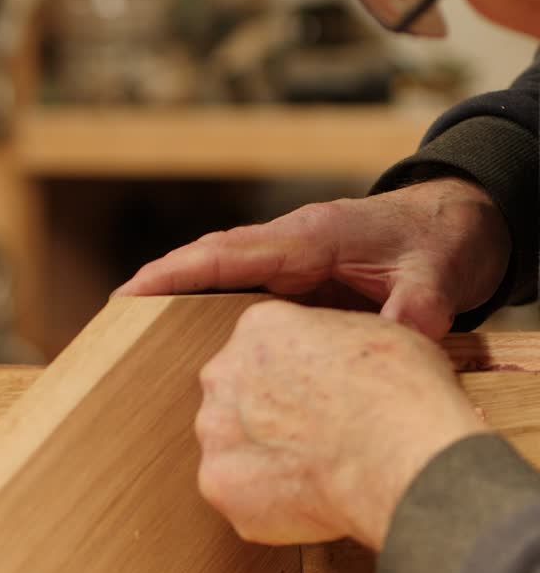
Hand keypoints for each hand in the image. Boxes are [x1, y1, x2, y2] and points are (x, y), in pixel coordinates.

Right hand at [117, 177, 510, 340]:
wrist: (456, 225)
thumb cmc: (440, 246)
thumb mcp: (435, 284)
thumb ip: (410, 315)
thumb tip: (391, 347)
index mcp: (314, 238)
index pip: (235, 254)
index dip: (183, 271)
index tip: (137, 290)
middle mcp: (293, 246)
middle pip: (214, 260)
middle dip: (164, 281)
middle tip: (115, 313)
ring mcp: (293, 262)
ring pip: (225, 275)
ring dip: (182, 295)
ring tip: (133, 329)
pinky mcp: (299, 280)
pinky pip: (246, 294)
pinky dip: (213, 308)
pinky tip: (190, 340)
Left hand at [196, 301, 486, 549]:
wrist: (400, 457)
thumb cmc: (401, 396)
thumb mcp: (376, 334)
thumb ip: (334, 347)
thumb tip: (343, 366)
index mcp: (260, 328)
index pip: (263, 355)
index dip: (297, 382)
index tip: (318, 403)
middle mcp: (223, 376)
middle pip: (236, 401)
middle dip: (268, 423)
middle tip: (314, 443)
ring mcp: (216, 435)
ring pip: (233, 453)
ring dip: (264, 466)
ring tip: (314, 476)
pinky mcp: (220, 487)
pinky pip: (242, 500)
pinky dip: (271, 508)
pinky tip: (311, 503)